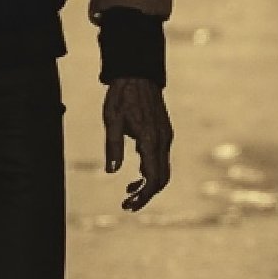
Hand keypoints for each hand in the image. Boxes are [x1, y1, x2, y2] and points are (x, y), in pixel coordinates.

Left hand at [103, 76, 172, 211]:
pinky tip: (137, 174)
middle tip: (127, 204)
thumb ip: (113, 147)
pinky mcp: (164, 132)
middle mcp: (162, 140)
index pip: (154, 179)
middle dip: (146, 195)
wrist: (138, 73)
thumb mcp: (111, 121)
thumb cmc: (122, 96)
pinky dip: (151, 170)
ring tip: (129, 191)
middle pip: (162, 179)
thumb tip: (111, 172)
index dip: (144, 196)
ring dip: (148, 184)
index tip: (129, 205)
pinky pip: (161, 158)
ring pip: (163, 169)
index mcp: (150, 140)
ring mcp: (166, 136)